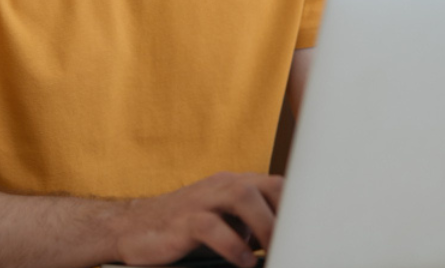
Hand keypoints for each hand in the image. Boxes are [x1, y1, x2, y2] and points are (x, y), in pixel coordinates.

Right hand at [112, 172, 282, 267]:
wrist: (132, 228)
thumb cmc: (184, 227)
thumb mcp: (225, 222)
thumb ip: (253, 225)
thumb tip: (287, 242)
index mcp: (235, 184)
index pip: (278, 185)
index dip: (299, 208)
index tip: (313, 234)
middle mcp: (221, 186)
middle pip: (266, 185)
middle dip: (287, 214)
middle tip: (297, 244)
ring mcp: (201, 200)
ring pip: (242, 196)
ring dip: (264, 224)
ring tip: (272, 250)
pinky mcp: (182, 221)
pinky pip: (211, 225)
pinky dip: (232, 244)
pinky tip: (243, 261)